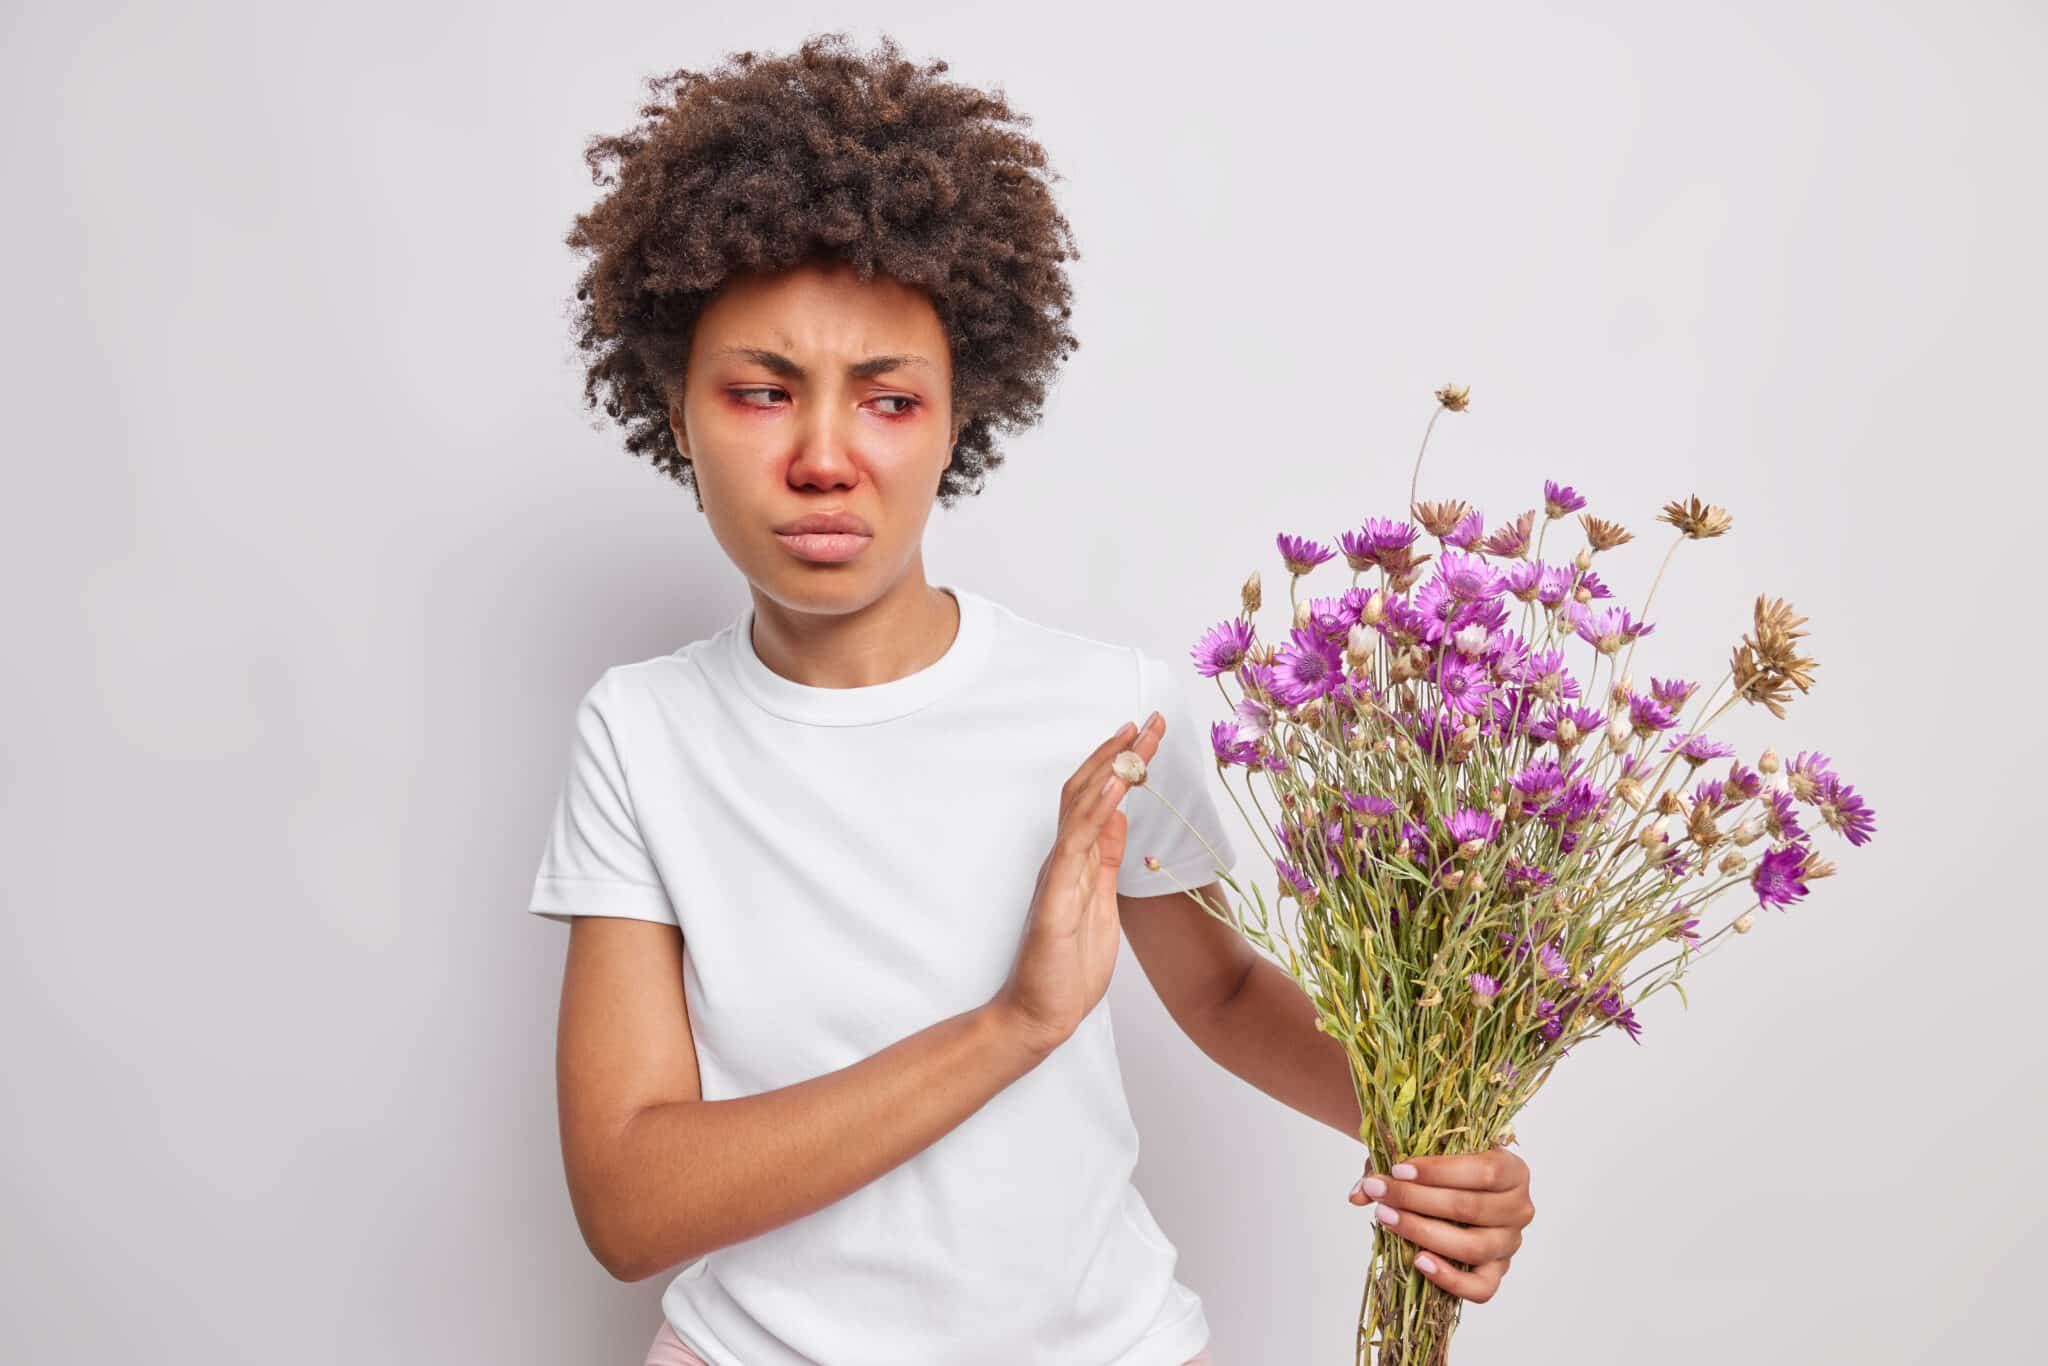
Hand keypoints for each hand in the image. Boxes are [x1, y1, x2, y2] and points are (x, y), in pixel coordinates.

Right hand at [990, 710, 1165, 1054]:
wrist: (1041, 1016)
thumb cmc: (1068, 966)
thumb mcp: (1102, 902)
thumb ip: (1107, 859)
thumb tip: (1121, 817)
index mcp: (1077, 860)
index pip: (1097, 799)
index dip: (1119, 763)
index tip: (1144, 733)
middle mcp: (1064, 859)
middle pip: (1087, 790)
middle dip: (1118, 753)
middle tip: (1147, 719)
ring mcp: (1057, 875)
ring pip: (1078, 808)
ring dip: (1107, 769)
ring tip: (1131, 738)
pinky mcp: (1054, 898)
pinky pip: (1074, 846)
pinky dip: (1093, 812)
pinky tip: (1112, 788)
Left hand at [1347, 1141, 1533, 1303]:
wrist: (1454, 1190)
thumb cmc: (1443, 1170)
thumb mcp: (1424, 1158)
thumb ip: (1390, 1167)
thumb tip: (1358, 1194)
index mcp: (1513, 1170)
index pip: (1482, 1171)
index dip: (1438, 1171)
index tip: (1398, 1169)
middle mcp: (1520, 1209)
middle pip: (1470, 1208)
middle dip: (1417, 1199)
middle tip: (1380, 1192)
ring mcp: (1511, 1244)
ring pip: (1472, 1247)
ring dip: (1423, 1233)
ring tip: (1387, 1218)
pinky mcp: (1498, 1272)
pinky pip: (1481, 1288)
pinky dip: (1449, 1278)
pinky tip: (1418, 1260)